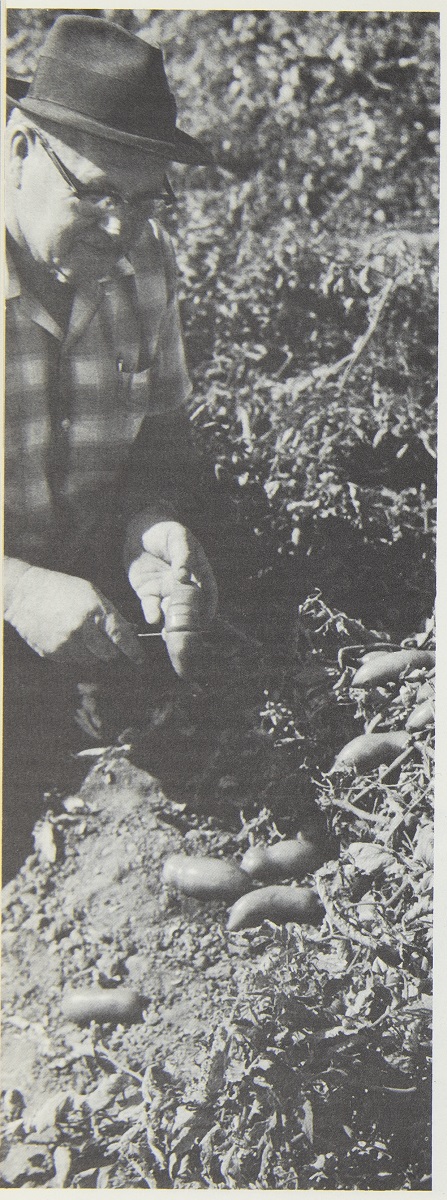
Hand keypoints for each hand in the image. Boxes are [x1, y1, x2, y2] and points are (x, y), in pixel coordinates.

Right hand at [4, 564, 142, 667]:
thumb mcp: (91, 593)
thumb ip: (111, 614)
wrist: (25, 594)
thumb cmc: (62, 589)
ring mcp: (65, 643)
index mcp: (94, 610)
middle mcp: (81, 629)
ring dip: (91, 652)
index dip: (133, 650)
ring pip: (91, 660)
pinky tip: (64, 636)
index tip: (140, 659)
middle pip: (107, 654)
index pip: (120, 636)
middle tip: (103, 640)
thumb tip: (131, 632)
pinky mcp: (53, 653)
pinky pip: (73, 661)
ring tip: (79, 634)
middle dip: (110, 650)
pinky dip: (74, 653)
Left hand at [127, 521, 217, 676]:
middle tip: (190, 641)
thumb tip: (185, 574)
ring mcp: (165, 590)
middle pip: (190, 609)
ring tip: (171, 640)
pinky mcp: (147, 593)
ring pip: (171, 614)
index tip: (207, 619)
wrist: (138, 527)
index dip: (209, 607)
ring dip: (171, 628)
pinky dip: (151, 614)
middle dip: (190, 626)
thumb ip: (182, 554)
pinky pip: (150, 607)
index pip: (208, 593)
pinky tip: (152, 618)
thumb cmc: (164, 529)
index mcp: (197, 572)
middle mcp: (183, 586)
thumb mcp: (177, 537)